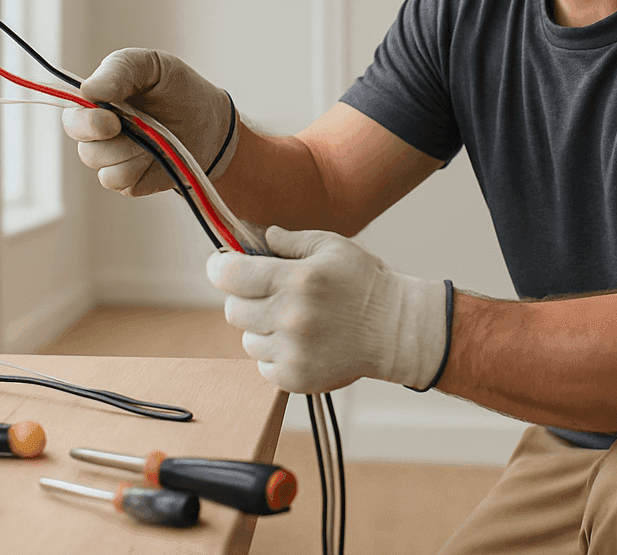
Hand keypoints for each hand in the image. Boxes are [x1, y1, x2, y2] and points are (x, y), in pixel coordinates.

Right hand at [61, 48, 237, 195]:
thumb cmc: (178, 89)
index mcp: (98, 96)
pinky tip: (154, 156)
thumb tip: (88, 90)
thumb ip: (120, 70)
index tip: (109, 113)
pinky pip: (115, 180)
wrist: (211, 124)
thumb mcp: (153, 65)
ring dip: (126, 147)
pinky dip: (136, 168)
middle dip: (96, 131)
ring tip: (152, 135)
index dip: (83, 113)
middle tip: (120, 126)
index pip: (70, 105)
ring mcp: (110, 155)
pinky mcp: (125, 180)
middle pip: (75, 132)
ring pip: (95, 158)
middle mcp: (96, 126)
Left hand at [206, 225, 448, 393]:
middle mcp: (289, 317)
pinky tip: (298, 341)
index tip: (222, 264)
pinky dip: (274, 354)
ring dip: (260, 328)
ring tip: (289, 319)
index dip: (220, 267)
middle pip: (233, 309)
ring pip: (247, 339)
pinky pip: (263, 366)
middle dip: (244, 297)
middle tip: (265, 292)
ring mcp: (292, 352)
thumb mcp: (332, 247)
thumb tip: (261, 238)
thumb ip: (291, 240)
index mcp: (295, 280)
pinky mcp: (297, 378)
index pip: (230, 275)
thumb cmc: (365, 283)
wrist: (396, 330)